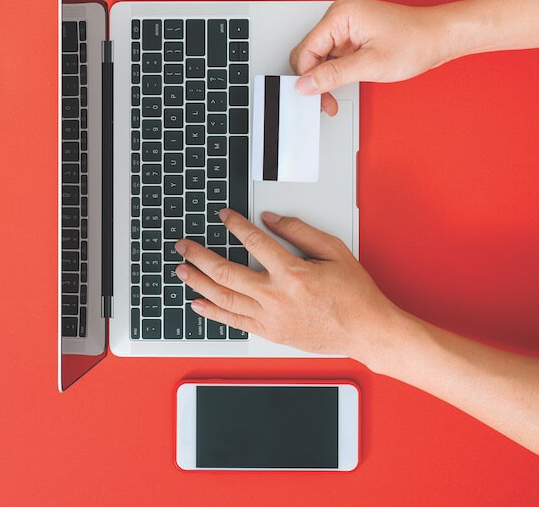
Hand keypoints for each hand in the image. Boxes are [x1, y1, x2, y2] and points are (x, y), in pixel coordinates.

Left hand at [173, 209, 402, 359]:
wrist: (366, 331)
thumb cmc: (354, 293)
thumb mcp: (334, 252)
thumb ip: (299, 231)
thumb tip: (270, 218)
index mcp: (293, 273)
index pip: (253, 242)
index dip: (235, 225)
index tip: (224, 215)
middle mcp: (276, 296)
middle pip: (226, 272)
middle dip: (199, 256)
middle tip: (183, 246)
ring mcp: (270, 317)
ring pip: (224, 298)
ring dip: (198, 282)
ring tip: (181, 270)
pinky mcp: (270, 332)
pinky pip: (233, 321)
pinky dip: (212, 312)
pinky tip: (197, 303)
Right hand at [289, 0, 456, 115]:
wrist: (441, 37)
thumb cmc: (417, 41)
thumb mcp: (370, 65)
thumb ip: (333, 75)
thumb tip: (305, 84)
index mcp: (341, 14)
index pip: (306, 49)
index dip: (307, 77)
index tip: (313, 95)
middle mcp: (341, 15)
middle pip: (310, 53)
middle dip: (315, 79)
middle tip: (325, 101)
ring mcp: (347, 24)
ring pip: (320, 56)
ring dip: (326, 77)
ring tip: (336, 95)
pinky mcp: (353, 34)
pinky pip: (333, 55)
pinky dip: (336, 71)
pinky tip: (345, 81)